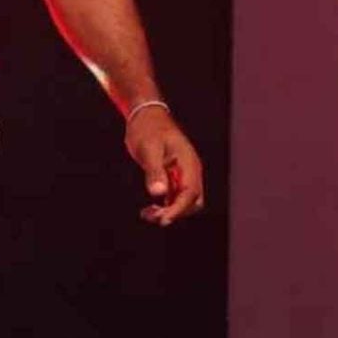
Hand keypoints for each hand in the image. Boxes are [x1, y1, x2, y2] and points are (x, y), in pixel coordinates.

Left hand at [126, 107, 206, 225]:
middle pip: (192, 202)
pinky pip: (174, 197)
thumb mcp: (149, 149)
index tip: (164, 220)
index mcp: (188, 163)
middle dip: (175, 213)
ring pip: (183, 202)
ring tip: (147, 213)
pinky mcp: (173, 176)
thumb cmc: (148, 129)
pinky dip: (164, 206)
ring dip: (168, 211)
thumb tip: (158, 193)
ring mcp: (182, 174)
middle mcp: (189, 171)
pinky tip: (149, 209)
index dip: (178, 209)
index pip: (190, 193)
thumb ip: (154, 171)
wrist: (145, 117)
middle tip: (153, 216)